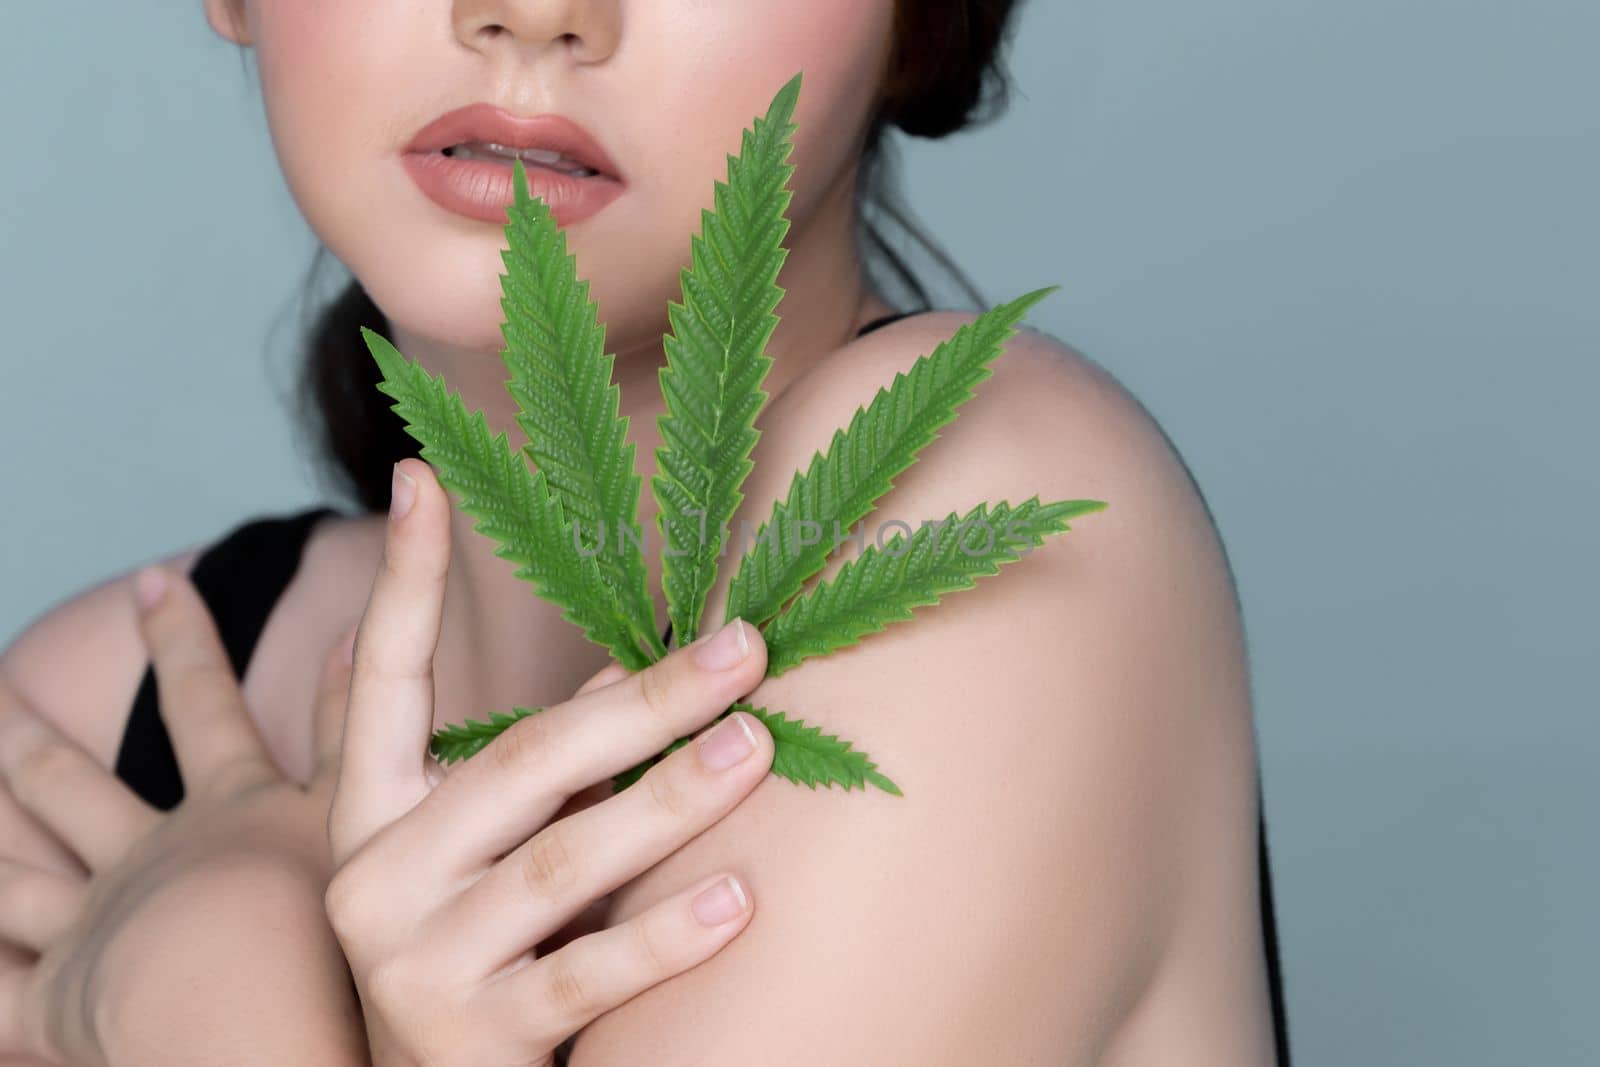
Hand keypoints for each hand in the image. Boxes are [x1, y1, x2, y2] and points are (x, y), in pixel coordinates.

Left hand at [0, 567, 357, 1064]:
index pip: (208, 707)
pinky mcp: (62, 1005)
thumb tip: (357, 631)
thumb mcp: (369, 806)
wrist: (247, 1009)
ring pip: (15, 882)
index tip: (156, 580)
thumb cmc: (331, 922)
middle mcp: (150, 858)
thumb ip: (360, 721)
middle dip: (30, 737)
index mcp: (230, 813)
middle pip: (73, 787)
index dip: (185, 640)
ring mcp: (97, 926)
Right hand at [324, 458, 774, 1066]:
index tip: (422, 473)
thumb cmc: (464, 950)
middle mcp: (377, 878)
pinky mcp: (474, 1042)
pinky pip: (586, 978)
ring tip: (757, 742)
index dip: (405, 580)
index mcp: (369, 815)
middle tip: (743, 645)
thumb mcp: (460, 851)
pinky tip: (741, 897)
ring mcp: (418, 964)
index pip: (382, 679)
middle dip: (640, 699)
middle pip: (522, 761)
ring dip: (670, 797)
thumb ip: (497, 762)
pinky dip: (665, 937)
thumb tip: (561, 662)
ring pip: (563, 860)